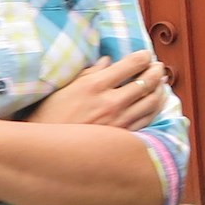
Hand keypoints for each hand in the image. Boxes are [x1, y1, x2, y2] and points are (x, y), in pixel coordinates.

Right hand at [31, 52, 168, 129]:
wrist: (44, 149)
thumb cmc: (49, 115)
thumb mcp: (65, 88)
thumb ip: (89, 72)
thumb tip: (107, 60)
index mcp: (95, 85)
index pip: (131, 64)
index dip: (143, 57)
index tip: (146, 54)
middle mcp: (111, 102)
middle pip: (147, 81)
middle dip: (156, 70)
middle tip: (158, 66)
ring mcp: (119, 121)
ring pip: (152, 101)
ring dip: (160, 88)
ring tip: (160, 82)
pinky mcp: (122, 136)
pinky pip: (148, 118)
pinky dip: (156, 107)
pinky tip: (156, 102)